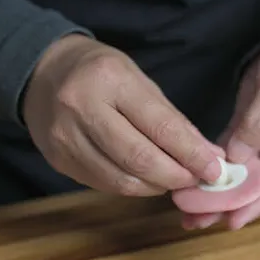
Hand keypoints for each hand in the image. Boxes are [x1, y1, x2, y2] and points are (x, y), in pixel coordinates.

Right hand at [23, 34, 224, 195]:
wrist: (43, 74)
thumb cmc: (100, 72)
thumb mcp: (139, 80)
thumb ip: (172, 119)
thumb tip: (207, 156)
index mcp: (110, 80)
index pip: (160, 127)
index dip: (192, 154)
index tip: (216, 170)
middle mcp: (82, 109)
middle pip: (139, 160)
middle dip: (177, 176)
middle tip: (198, 179)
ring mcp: (66, 138)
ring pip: (121, 181)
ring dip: (156, 186)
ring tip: (174, 180)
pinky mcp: (58, 161)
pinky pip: (104, 184)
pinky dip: (133, 187)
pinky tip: (147, 180)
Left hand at [182, 39, 259, 229]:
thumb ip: (258, 124)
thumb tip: (235, 162)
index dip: (256, 202)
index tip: (231, 222)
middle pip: (258, 183)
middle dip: (229, 203)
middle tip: (196, 221)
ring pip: (242, 173)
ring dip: (217, 190)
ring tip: (188, 211)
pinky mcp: (250, 131)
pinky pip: (231, 155)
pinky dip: (214, 167)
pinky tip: (193, 181)